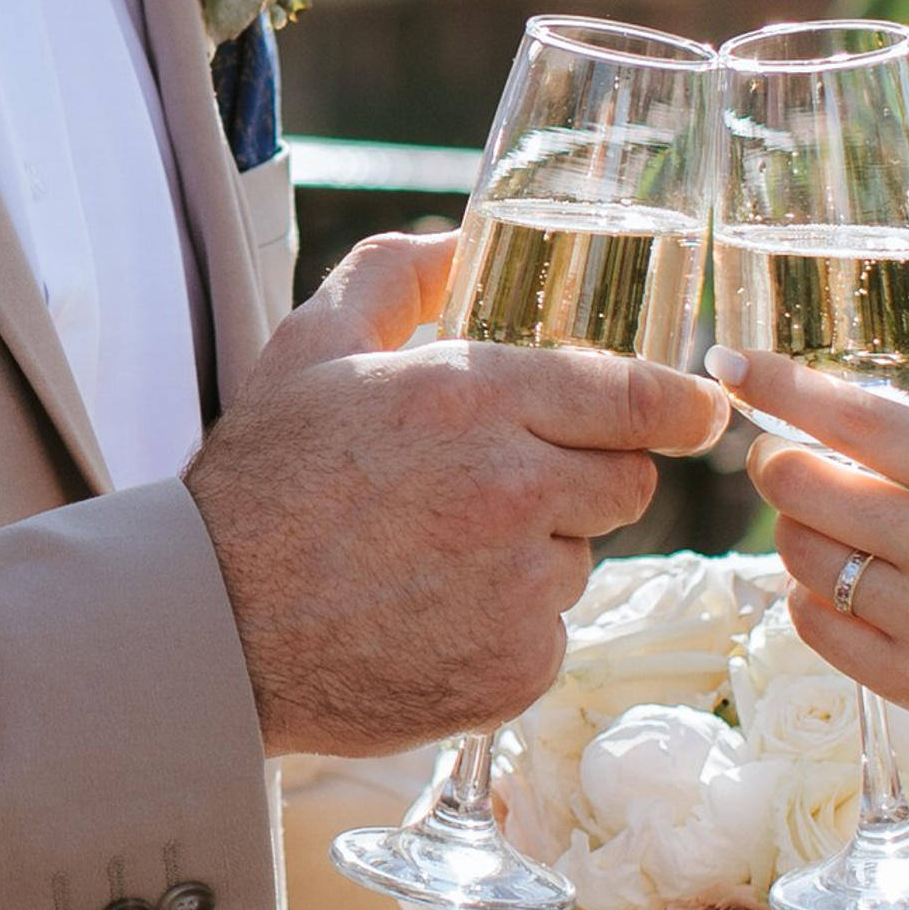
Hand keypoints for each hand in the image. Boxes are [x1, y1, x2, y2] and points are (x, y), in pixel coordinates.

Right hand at [188, 230, 728, 759]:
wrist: (210, 628)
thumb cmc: (257, 483)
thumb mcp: (310, 348)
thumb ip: (397, 277)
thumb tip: (466, 241)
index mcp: (471, 397)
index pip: (637, 395)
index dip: (681, 405)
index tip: (697, 410)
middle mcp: (510, 489)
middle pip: (627, 480)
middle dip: (586, 476)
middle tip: (505, 487)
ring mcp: (520, 587)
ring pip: (581, 559)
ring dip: (536, 554)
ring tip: (439, 558)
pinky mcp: (515, 667)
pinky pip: (548, 635)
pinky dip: (508, 629)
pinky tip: (432, 616)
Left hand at [720, 255, 908, 751]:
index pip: (858, 420)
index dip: (781, 384)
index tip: (729, 361)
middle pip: (801, 486)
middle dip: (780, 458)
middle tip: (796, 454)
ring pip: (799, 554)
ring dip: (798, 527)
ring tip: (837, 521)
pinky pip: (814, 627)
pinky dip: (812, 596)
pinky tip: (850, 581)